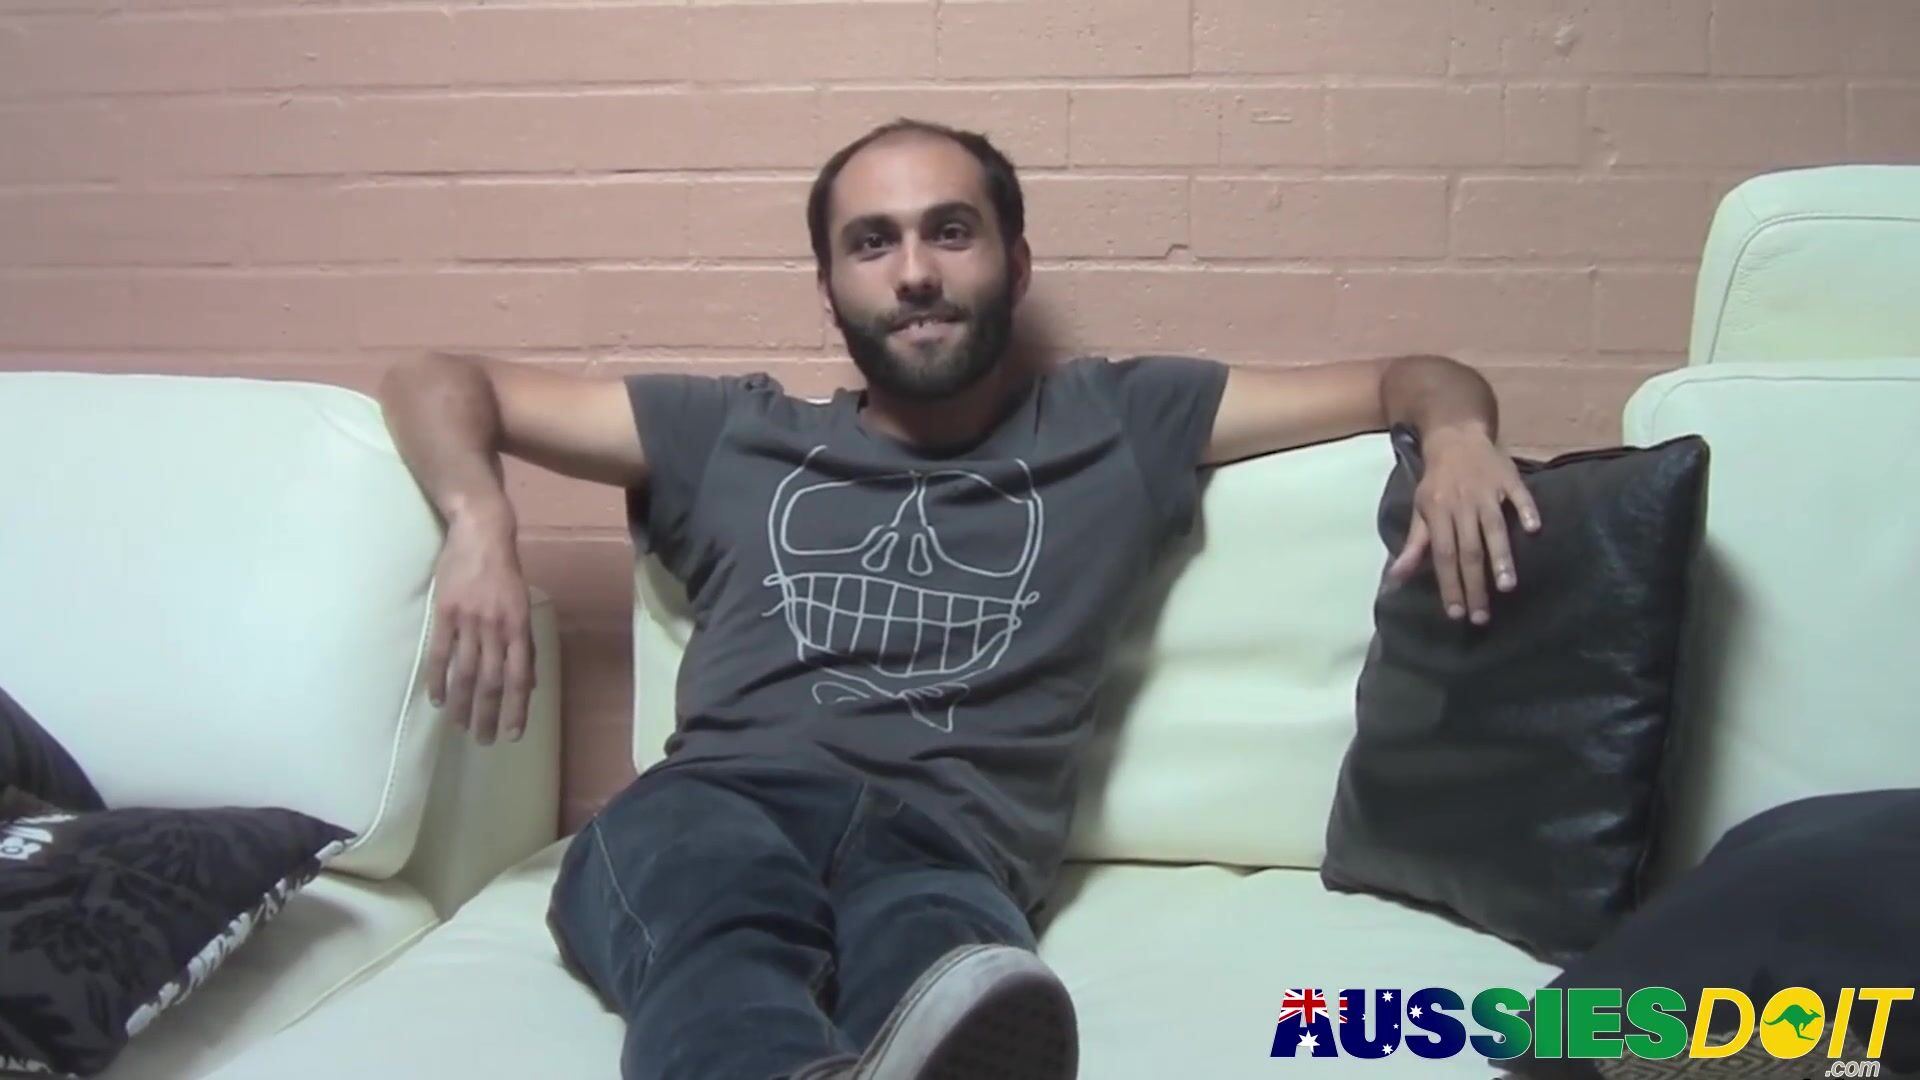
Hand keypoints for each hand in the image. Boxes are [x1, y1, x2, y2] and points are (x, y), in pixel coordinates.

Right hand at [426, 500, 534, 743]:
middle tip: (485, 740)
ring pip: (466, 672)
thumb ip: (524, 644)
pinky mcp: (444, 613)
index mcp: (518, 626)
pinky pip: (440, 653)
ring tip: (461, 727)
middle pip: (492, 681)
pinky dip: (439, 679)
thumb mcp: (523, 605)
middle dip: (489, 714)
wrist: (481, 533)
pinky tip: (438, 700)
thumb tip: (528, 682)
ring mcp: (468, 621)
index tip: (513, 734)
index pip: (519, 677)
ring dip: (464, 704)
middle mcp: (495, 628)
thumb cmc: (505, 572)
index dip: (516, 708)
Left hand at [1385, 425, 1540, 624]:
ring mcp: (1486, 491)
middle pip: (1468, 550)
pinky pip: (1519, 495)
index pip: (1442, 555)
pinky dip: (1525, 510)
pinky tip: (1533, 529)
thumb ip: (1414, 545)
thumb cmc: (1438, 481)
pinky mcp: (1508, 478)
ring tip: (1507, 586)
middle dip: (1474, 584)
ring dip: (1500, 557)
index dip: (1448, 584)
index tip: (1455, 613)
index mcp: (1437, 513)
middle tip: (1482, 616)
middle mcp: (1461, 505)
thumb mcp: (1421, 509)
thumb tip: (1396, 577)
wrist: (1455, 436)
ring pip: (1493, 527)